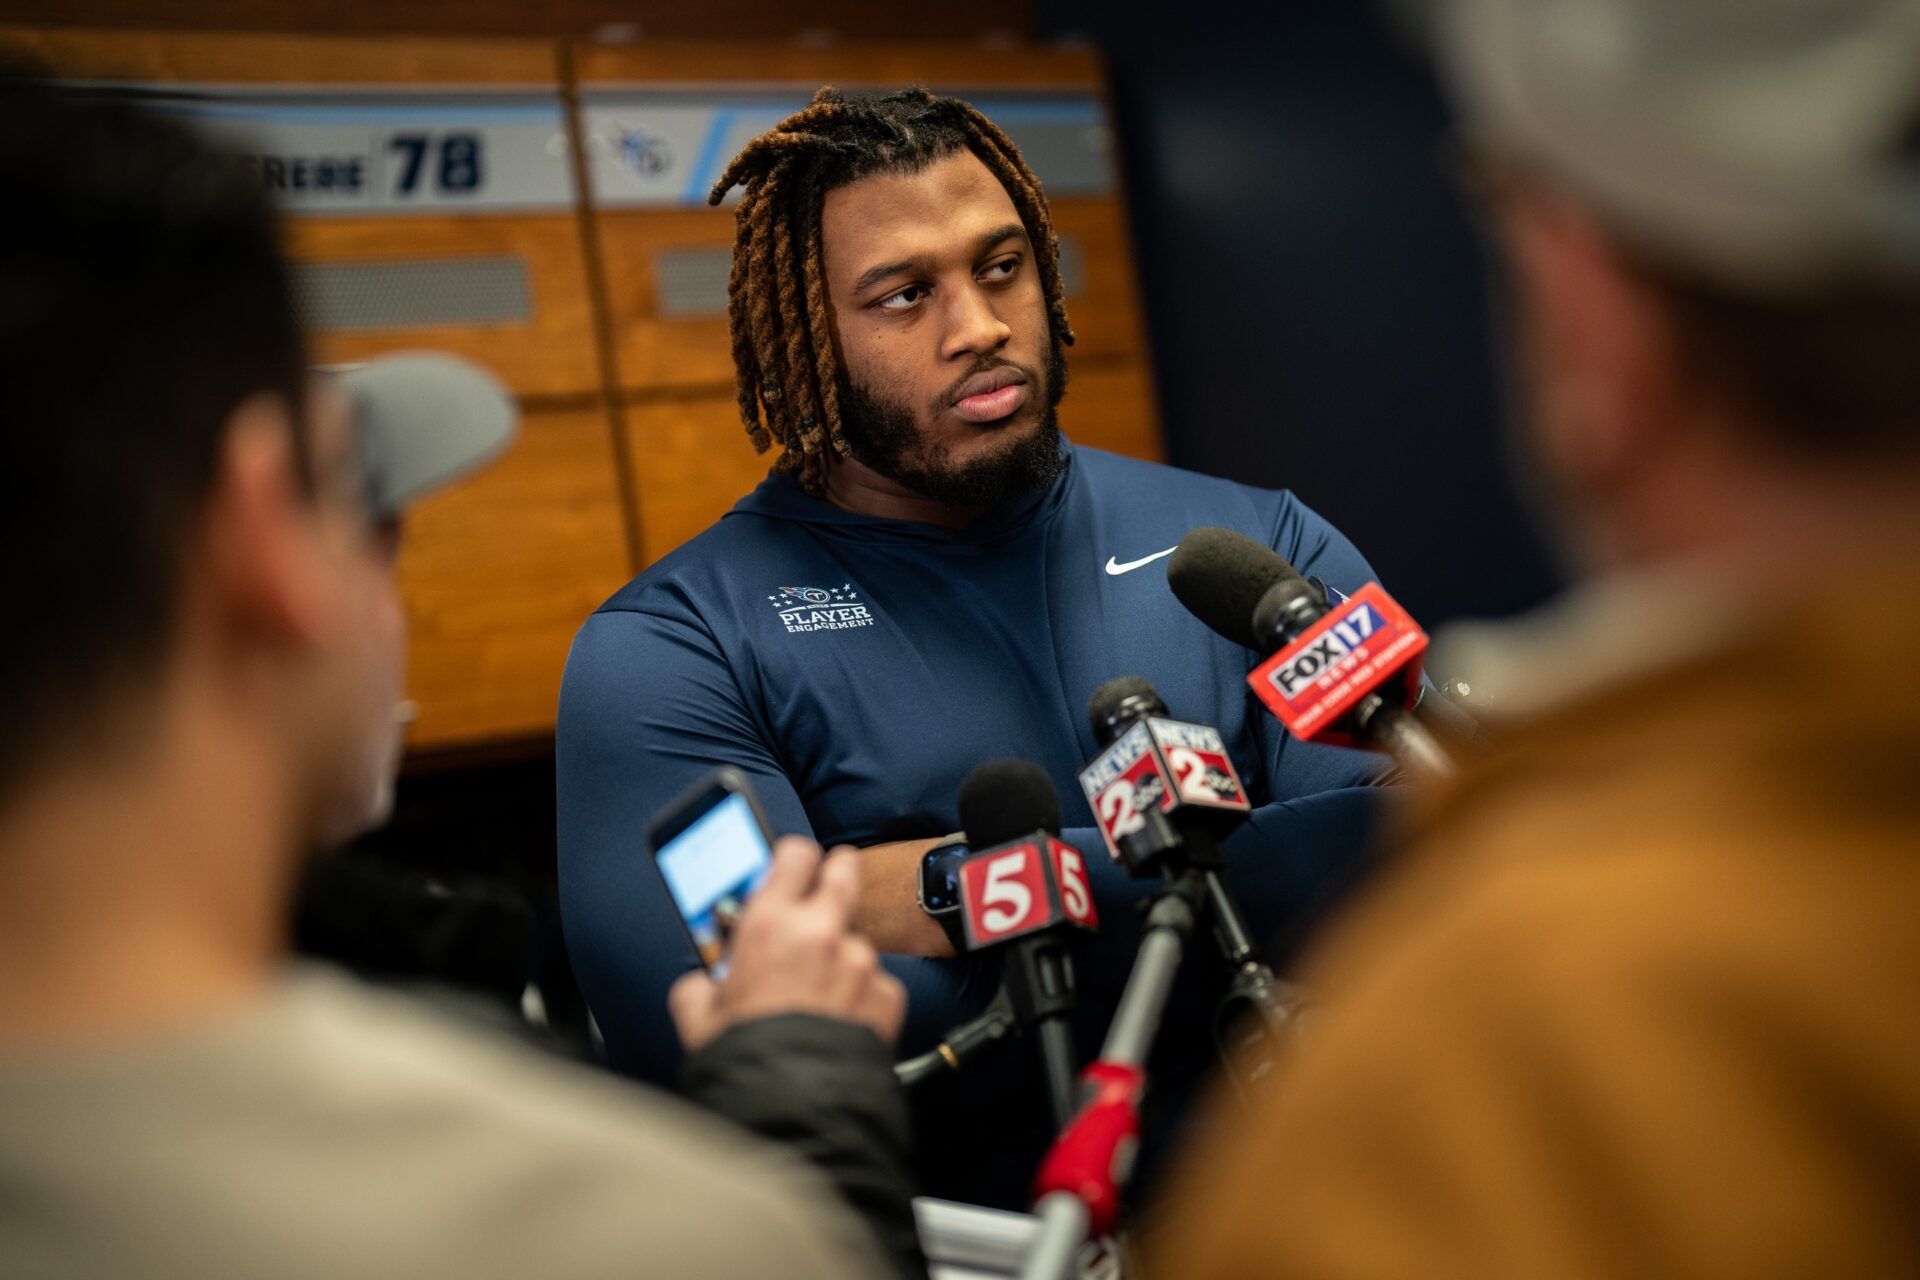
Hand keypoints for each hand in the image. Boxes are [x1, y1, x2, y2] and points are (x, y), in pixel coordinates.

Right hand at [670, 836, 907, 1053]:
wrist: (792, 1110)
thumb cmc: (744, 1060)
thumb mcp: (697, 1015)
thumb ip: (700, 982)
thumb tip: (704, 980)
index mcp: (770, 924)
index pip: (794, 854)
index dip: (793, 860)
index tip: (791, 869)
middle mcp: (820, 932)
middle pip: (844, 872)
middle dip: (834, 877)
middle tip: (820, 898)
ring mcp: (859, 962)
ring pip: (854, 943)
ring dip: (839, 962)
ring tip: (816, 1002)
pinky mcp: (887, 994)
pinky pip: (875, 985)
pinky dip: (860, 1001)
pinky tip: (837, 1025)